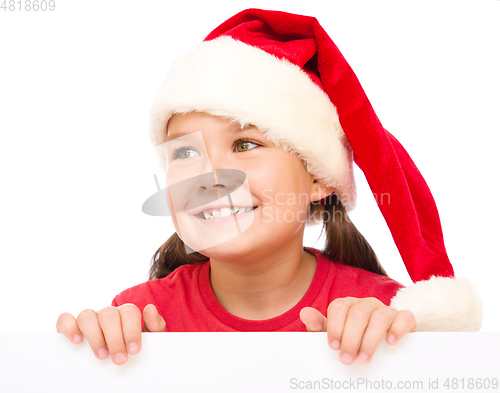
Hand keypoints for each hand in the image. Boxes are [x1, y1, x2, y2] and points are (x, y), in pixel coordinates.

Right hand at [56, 303, 165, 364]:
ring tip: (101, 356)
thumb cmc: (132, 346)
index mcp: (126, 313)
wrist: (120, 357)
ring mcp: (89, 318)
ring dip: (94, 336)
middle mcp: (107, 313)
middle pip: (109, 314)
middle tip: (119, 359)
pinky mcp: (70, 326)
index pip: (129, 311)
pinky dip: (69, 328)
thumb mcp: (149, 338)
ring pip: (87, 315)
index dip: (131, 330)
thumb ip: (155, 325)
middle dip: (115, 339)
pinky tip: (76, 342)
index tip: (134, 350)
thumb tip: (150, 308)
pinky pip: (64, 319)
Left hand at [300, 297, 415, 364]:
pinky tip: (390, 343)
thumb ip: (318, 326)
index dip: (335, 327)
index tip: (333, 347)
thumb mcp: (334, 335)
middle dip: (351, 339)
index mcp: (348, 305)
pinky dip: (398, 329)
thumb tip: (304, 313)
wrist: (381, 346)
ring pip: (379, 316)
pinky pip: (405, 317)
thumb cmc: (353, 339)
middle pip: (357, 314)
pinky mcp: (404, 318)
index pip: (338, 307)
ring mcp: (386, 310)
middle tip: (347, 359)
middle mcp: (366, 304)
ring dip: (370, 340)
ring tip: (364, 359)